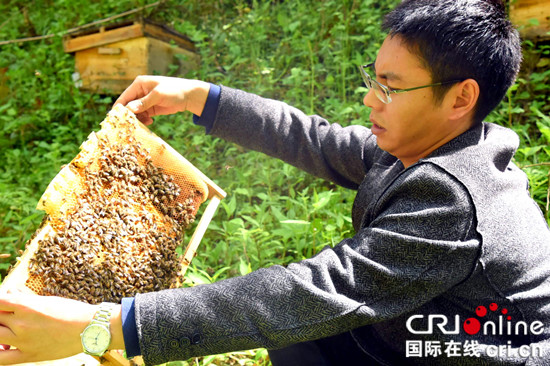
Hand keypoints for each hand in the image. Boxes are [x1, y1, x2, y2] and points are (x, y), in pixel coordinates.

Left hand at [0, 291, 122, 364]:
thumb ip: (26, 298)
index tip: (3, 304)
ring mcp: (23, 341)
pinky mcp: (29, 355)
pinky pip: (2, 359)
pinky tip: (4, 347)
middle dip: (0, 316)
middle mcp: (21, 323)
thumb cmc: (72, 311)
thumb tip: (11, 293)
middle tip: (7, 317)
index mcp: (27, 306)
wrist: (91, 328)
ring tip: (5, 331)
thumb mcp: (49, 300)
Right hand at [114, 76, 210, 124]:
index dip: (119, 109)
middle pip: (128, 106)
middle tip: (131, 126)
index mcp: (139, 84)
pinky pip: (143, 116)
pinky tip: (150, 122)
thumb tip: (129, 109)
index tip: (117, 120)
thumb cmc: (174, 90)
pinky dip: (144, 120)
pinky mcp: (151, 108)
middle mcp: (140, 92)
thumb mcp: (158, 95)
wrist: (189, 96)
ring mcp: (145, 101)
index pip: (124, 97)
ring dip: (137, 119)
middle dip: (129, 116)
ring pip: (135, 113)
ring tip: (144, 123)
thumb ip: (144, 102)